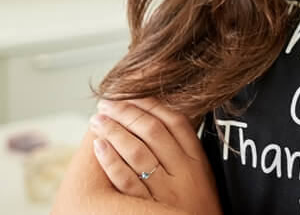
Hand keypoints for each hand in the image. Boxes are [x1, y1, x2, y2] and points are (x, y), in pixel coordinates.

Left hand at [89, 98, 221, 214]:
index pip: (176, 122)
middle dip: (127, 113)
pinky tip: (99, 147)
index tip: (133, 96)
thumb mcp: (201, 176)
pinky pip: (127, 181)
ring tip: (97, 121)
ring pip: (138, 153)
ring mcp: (166, 192)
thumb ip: (185, 151)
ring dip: (114, 132)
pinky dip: (111, 161)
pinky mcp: (149, 209)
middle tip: (107, 104)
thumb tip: (163, 120)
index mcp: (198, 161)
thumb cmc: (198, 208)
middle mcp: (184, 173)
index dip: (152, 105)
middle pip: (154, 132)